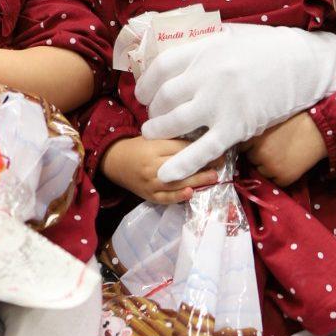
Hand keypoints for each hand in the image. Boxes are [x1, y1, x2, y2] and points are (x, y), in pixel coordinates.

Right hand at [101, 136, 221, 205]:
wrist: (115, 162)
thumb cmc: (138, 146)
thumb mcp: (153, 137)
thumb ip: (173, 140)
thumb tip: (201, 141)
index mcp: (153, 147)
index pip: (180, 148)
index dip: (199, 148)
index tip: (217, 147)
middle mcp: (151, 166)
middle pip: (180, 166)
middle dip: (202, 165)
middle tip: (220, 163)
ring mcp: (150, 183)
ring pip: (176, 183)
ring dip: (197, 181)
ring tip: (213, 178)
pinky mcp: (149, 196)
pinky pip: (166, 198)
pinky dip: (178, 197)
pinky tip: (191, 194)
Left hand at [138, 24, 335, 182]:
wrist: (303, 64)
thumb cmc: (268, 47)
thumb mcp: (230, 35)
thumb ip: (201, 41)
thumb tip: (174, 44)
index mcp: (205, 49)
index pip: (161, 67)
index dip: (146, 82)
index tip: (143, 92)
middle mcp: (208, 75)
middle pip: (164, 96)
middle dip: (152, 109)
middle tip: (151, 115)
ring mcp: (221, 102)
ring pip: (176, 121)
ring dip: (158, 130)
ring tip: (153, 133)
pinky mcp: (237, 126)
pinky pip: (203, 149)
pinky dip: (182, 163)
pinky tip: (166, 173)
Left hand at [243, 112, 327, 185]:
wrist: (317, 131)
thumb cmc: (294, 122)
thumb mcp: (270, 123)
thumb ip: (256, 134)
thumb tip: (245, 145)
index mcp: (255, 139)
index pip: (241, 148)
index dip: (249, 147)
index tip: (255, 145)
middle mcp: (260, 155)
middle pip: (250, 161)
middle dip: (257, 157)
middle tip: (271, 149)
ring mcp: (271, 168)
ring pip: (261, 172)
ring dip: (266, 167)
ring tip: (280, 157)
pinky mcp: (284, 179)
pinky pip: (275, 181)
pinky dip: (279, 176)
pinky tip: (287, 164)